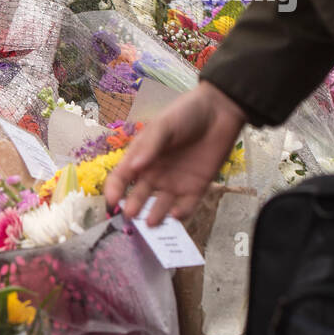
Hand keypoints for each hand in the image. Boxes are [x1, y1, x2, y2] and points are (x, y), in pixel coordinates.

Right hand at [103, 82, 246, 225]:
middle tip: (132, 217)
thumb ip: (150, 146)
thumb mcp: (164, 125)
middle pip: (139, 197)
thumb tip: (133, 167)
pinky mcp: (196, 188)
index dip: (114, 190)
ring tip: (151, 223)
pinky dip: (180, 214)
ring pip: (160, 207)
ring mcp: (175, 183)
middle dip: (134, 208)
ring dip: (155, 216)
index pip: (121, 178)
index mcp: (141, 157)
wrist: (220, 111)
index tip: (113, 201)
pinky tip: (176, 215)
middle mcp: (154, 174)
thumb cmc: (186, 113)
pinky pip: (186, 207)